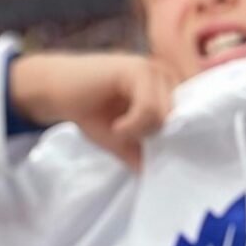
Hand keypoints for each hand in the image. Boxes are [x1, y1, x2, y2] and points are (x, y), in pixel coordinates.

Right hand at [8, 52, 177, 169]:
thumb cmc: (91, 111)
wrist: (55, 90)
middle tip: (128, 138)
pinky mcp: (137, 69)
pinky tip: (116, 127)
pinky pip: (149, 109)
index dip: (174, 138)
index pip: (190, 118)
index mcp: (168, 88)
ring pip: (165, 116)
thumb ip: (147, 153)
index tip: (152, 149)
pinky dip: (132, 127)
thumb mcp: (124, 140)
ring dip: (140, 133)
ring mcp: (153, 70)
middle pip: (179, 119)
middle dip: (154, 137)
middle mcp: (166, 76)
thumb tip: (169, 176)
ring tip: (119, 131)